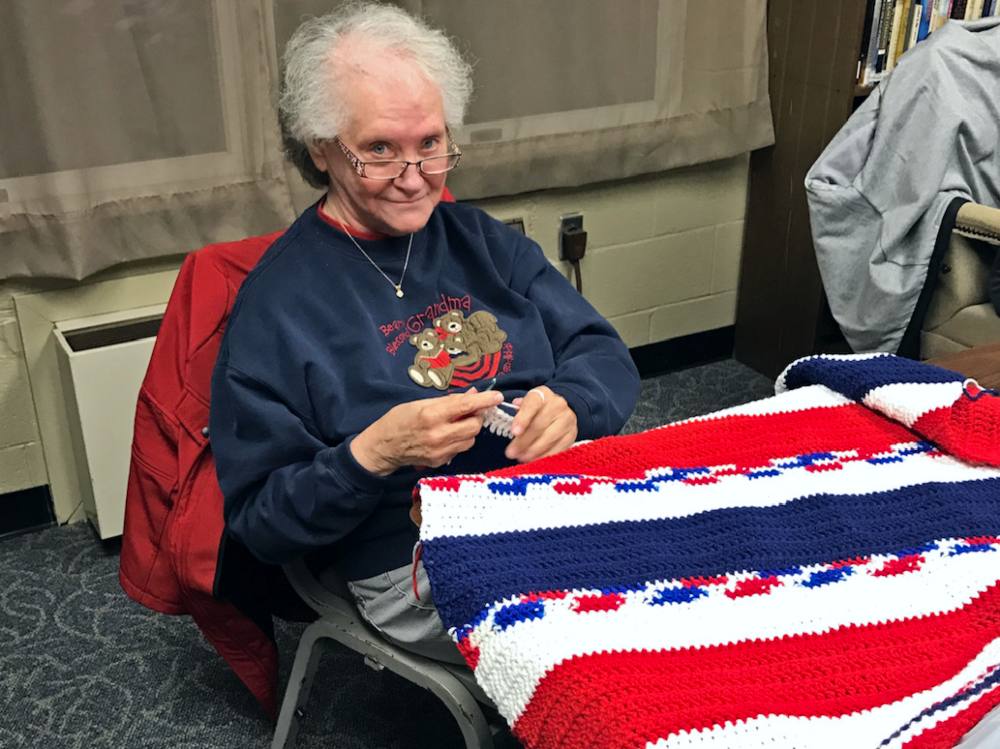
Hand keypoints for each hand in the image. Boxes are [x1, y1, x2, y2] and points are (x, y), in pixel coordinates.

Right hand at [350, 388, 503, 475]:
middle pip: (474, 426)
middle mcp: (438, 435)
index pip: (466, 406)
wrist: (383, 447)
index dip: (485, 401)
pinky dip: (459, 441)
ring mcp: (439, 451)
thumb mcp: (420, 403)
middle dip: (477, 417)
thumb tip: (473, 394)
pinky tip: (448, 436)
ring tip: (456, 424)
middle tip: (472, 410)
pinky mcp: (439, 462)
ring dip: (469, 430)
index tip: (498, 396)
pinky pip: (460, 449)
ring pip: (470, 440)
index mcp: (431, 415)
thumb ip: (448, 400)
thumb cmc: (399, 420)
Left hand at [505, 386, 576, 462]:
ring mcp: (567, 420)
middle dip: (523, 441)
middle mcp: (557, 405)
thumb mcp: (527, 404)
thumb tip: (513, 407)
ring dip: (532, 451)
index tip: (514, 432)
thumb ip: (519, 409)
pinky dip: (544, 457)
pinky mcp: (572, 435)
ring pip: (548, 439)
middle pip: (539, 425)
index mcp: (542, 395)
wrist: (562, 411)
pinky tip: (534, 461)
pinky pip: (558, 449)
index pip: (532, 404)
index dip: (522, 418)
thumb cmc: (538, 410)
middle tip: (511, 453)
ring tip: (521, 458)